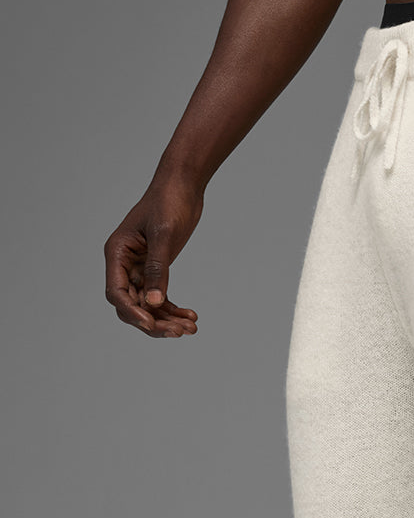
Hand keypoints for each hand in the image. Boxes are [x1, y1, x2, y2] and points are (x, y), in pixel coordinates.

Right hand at [104, 176, 204, 336]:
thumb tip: (153, 301)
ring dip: (168, 319)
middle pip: (132, 305)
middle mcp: (124, 264)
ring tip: (191, 327)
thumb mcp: (164, 235)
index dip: (132, 312)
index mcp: (117, 253)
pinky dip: (174, 310)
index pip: (117, 293)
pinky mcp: (155, 269)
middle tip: (179, 332)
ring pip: (148, 305)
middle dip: (154, 322)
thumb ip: (157, 269)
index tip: (152, 324)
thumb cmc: (169, 202)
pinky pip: (160, 297)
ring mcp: (139, 268)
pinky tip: (192, 316)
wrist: (183, 186)